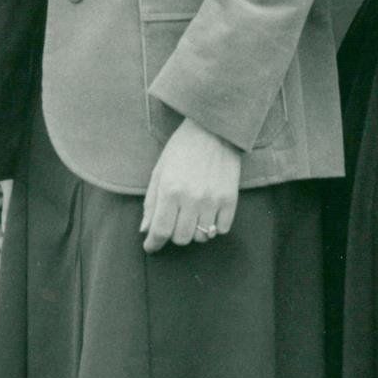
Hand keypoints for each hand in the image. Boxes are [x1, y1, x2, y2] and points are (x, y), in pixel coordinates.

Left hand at [140, 118, 240, 253]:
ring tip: (193, 217)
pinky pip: (222, 229)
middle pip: (181, 238)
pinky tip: (209, 214)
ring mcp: (213, 199)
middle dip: (174, 235)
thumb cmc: (182, 149)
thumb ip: (151, 203)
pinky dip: (215, 227)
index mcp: (170, 190)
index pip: (160, 230)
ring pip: (202, 237)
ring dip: (195, 232)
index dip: (153, 244)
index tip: (151, 247)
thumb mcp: (159, 171)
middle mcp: (192, 198)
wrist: (213, 130)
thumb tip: (146, 230)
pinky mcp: (230, 198)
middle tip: (175, 223)